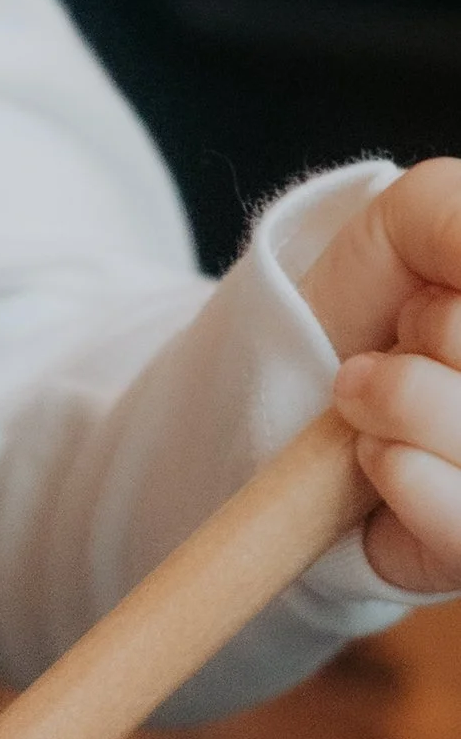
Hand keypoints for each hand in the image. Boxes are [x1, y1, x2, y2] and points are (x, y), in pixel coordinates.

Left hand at [307, 158, 460, 595]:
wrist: (294, 383)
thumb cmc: (380, 291)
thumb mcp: (422, 215)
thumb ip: (457, 221)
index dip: (452, 315)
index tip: (429, 298)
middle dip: (438, 337)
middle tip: (399, 340)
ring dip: (405, 401)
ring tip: (369, 391)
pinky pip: (460, 523)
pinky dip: (401, 470)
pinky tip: (372, 452)